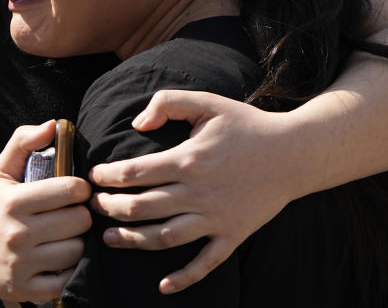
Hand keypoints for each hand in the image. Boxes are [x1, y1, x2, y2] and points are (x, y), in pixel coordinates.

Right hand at [0, 121, 92, 300]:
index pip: (70, 190)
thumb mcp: (1, 170)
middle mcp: (17, 233)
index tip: (74, 191)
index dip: (80, 188)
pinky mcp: (24, 290)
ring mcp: (21, 264)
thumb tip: (53, 125)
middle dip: (81, 215)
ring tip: (65, 236)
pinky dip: (68, 270)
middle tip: (71, 214)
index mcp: (14, 201)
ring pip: (77, 250)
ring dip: (77, 242)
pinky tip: (59, 259)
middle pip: (79, 220)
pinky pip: (66, 280)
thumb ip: (24, 141)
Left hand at [88, 91, 302, 294]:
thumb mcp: (208, 102)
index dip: (107, 176)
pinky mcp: (232, 235)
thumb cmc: (247, 125)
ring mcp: (216, 218)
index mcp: (188, 159)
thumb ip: (168, 102)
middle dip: (110, 208)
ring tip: (110, 238)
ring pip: (164, 238)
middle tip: (94, 205)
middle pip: (141, 207)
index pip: (134, 173)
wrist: (294, 153)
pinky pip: (205, 263)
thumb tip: (137, 123)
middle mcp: (198, 193)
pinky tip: (163, 285)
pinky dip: (184, 278)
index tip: (94, 177)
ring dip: (132, 240)